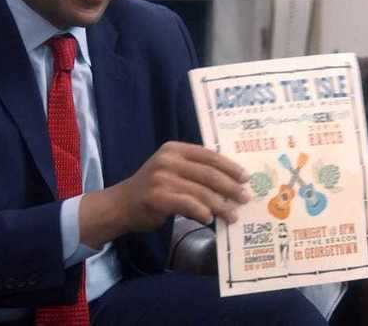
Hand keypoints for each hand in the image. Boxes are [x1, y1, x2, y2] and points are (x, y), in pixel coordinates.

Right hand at [115, 141, 250, 230]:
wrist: (122, 204)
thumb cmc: (153, 188)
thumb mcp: (171, 170)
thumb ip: (194, 170)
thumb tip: (230, 181)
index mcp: (174, 149)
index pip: (208, 155)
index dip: (229, 167)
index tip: (245, 177)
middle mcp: (168, 160)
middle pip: (208, 174)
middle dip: (230, 187)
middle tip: (245, 198)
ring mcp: (162, 178)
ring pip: (201, 192)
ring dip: (221, 205)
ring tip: (232, 215)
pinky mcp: (158, 197)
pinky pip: (188, 204)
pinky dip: (202, 212)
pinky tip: (209, 219)